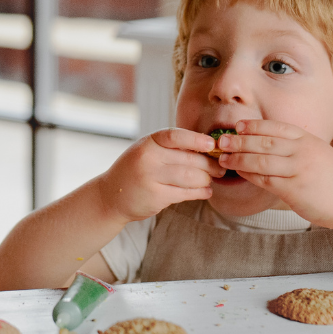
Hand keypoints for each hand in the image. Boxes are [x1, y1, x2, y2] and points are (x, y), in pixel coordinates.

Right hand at [100, 128, 221, 219]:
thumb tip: (207, 147)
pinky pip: (185, 193)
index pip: (176, 136)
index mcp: (148, 143)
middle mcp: (148, 158)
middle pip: (189, 160)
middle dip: (210, 164)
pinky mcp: (156, 197)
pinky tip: (206, 191)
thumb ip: (171, 148)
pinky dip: (200, 192)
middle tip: (220, 167)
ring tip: (212, 179)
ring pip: (190, 177)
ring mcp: (151, 178)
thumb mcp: (147, 151)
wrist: (111, 195)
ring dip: (207, 179)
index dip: (197, 140)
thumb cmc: (135, 169)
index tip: (213, 144)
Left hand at [217, 119, 332, 226]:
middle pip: (264, 141)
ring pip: (260, 160)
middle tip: (222, 141)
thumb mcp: (318, 152)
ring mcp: (298, 169)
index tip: (238, 126)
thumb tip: (267, 143)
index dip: (254, 126)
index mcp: (308, 139)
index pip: (276, 127)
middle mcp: (302, 151)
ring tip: (223, 158)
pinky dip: (249, 175)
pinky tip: (239, 173)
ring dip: (238, 158)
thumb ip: (296, 147)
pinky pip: (265, 179)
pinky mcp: (294, 188)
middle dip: (240, 140)